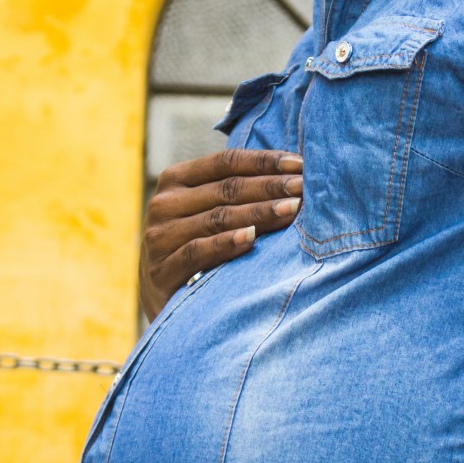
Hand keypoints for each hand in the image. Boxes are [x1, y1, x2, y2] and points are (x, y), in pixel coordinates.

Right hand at [139, 148, 303, 319]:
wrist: (162, 301)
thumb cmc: (197, 245)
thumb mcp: (207, 211)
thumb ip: (236, 192)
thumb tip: (296, 173)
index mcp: (176, 180)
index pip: (226, 162)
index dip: (264, 161)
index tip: (301, 165)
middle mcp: (164, 203)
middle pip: (226, 189)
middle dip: (270, 187)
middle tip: (304, 188)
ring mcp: (160, 237)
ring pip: (217, 218)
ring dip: (259, 213)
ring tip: (292, 210)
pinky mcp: (161, 270)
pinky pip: (197, 251)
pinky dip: (226, 243)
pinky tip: (252, 238)